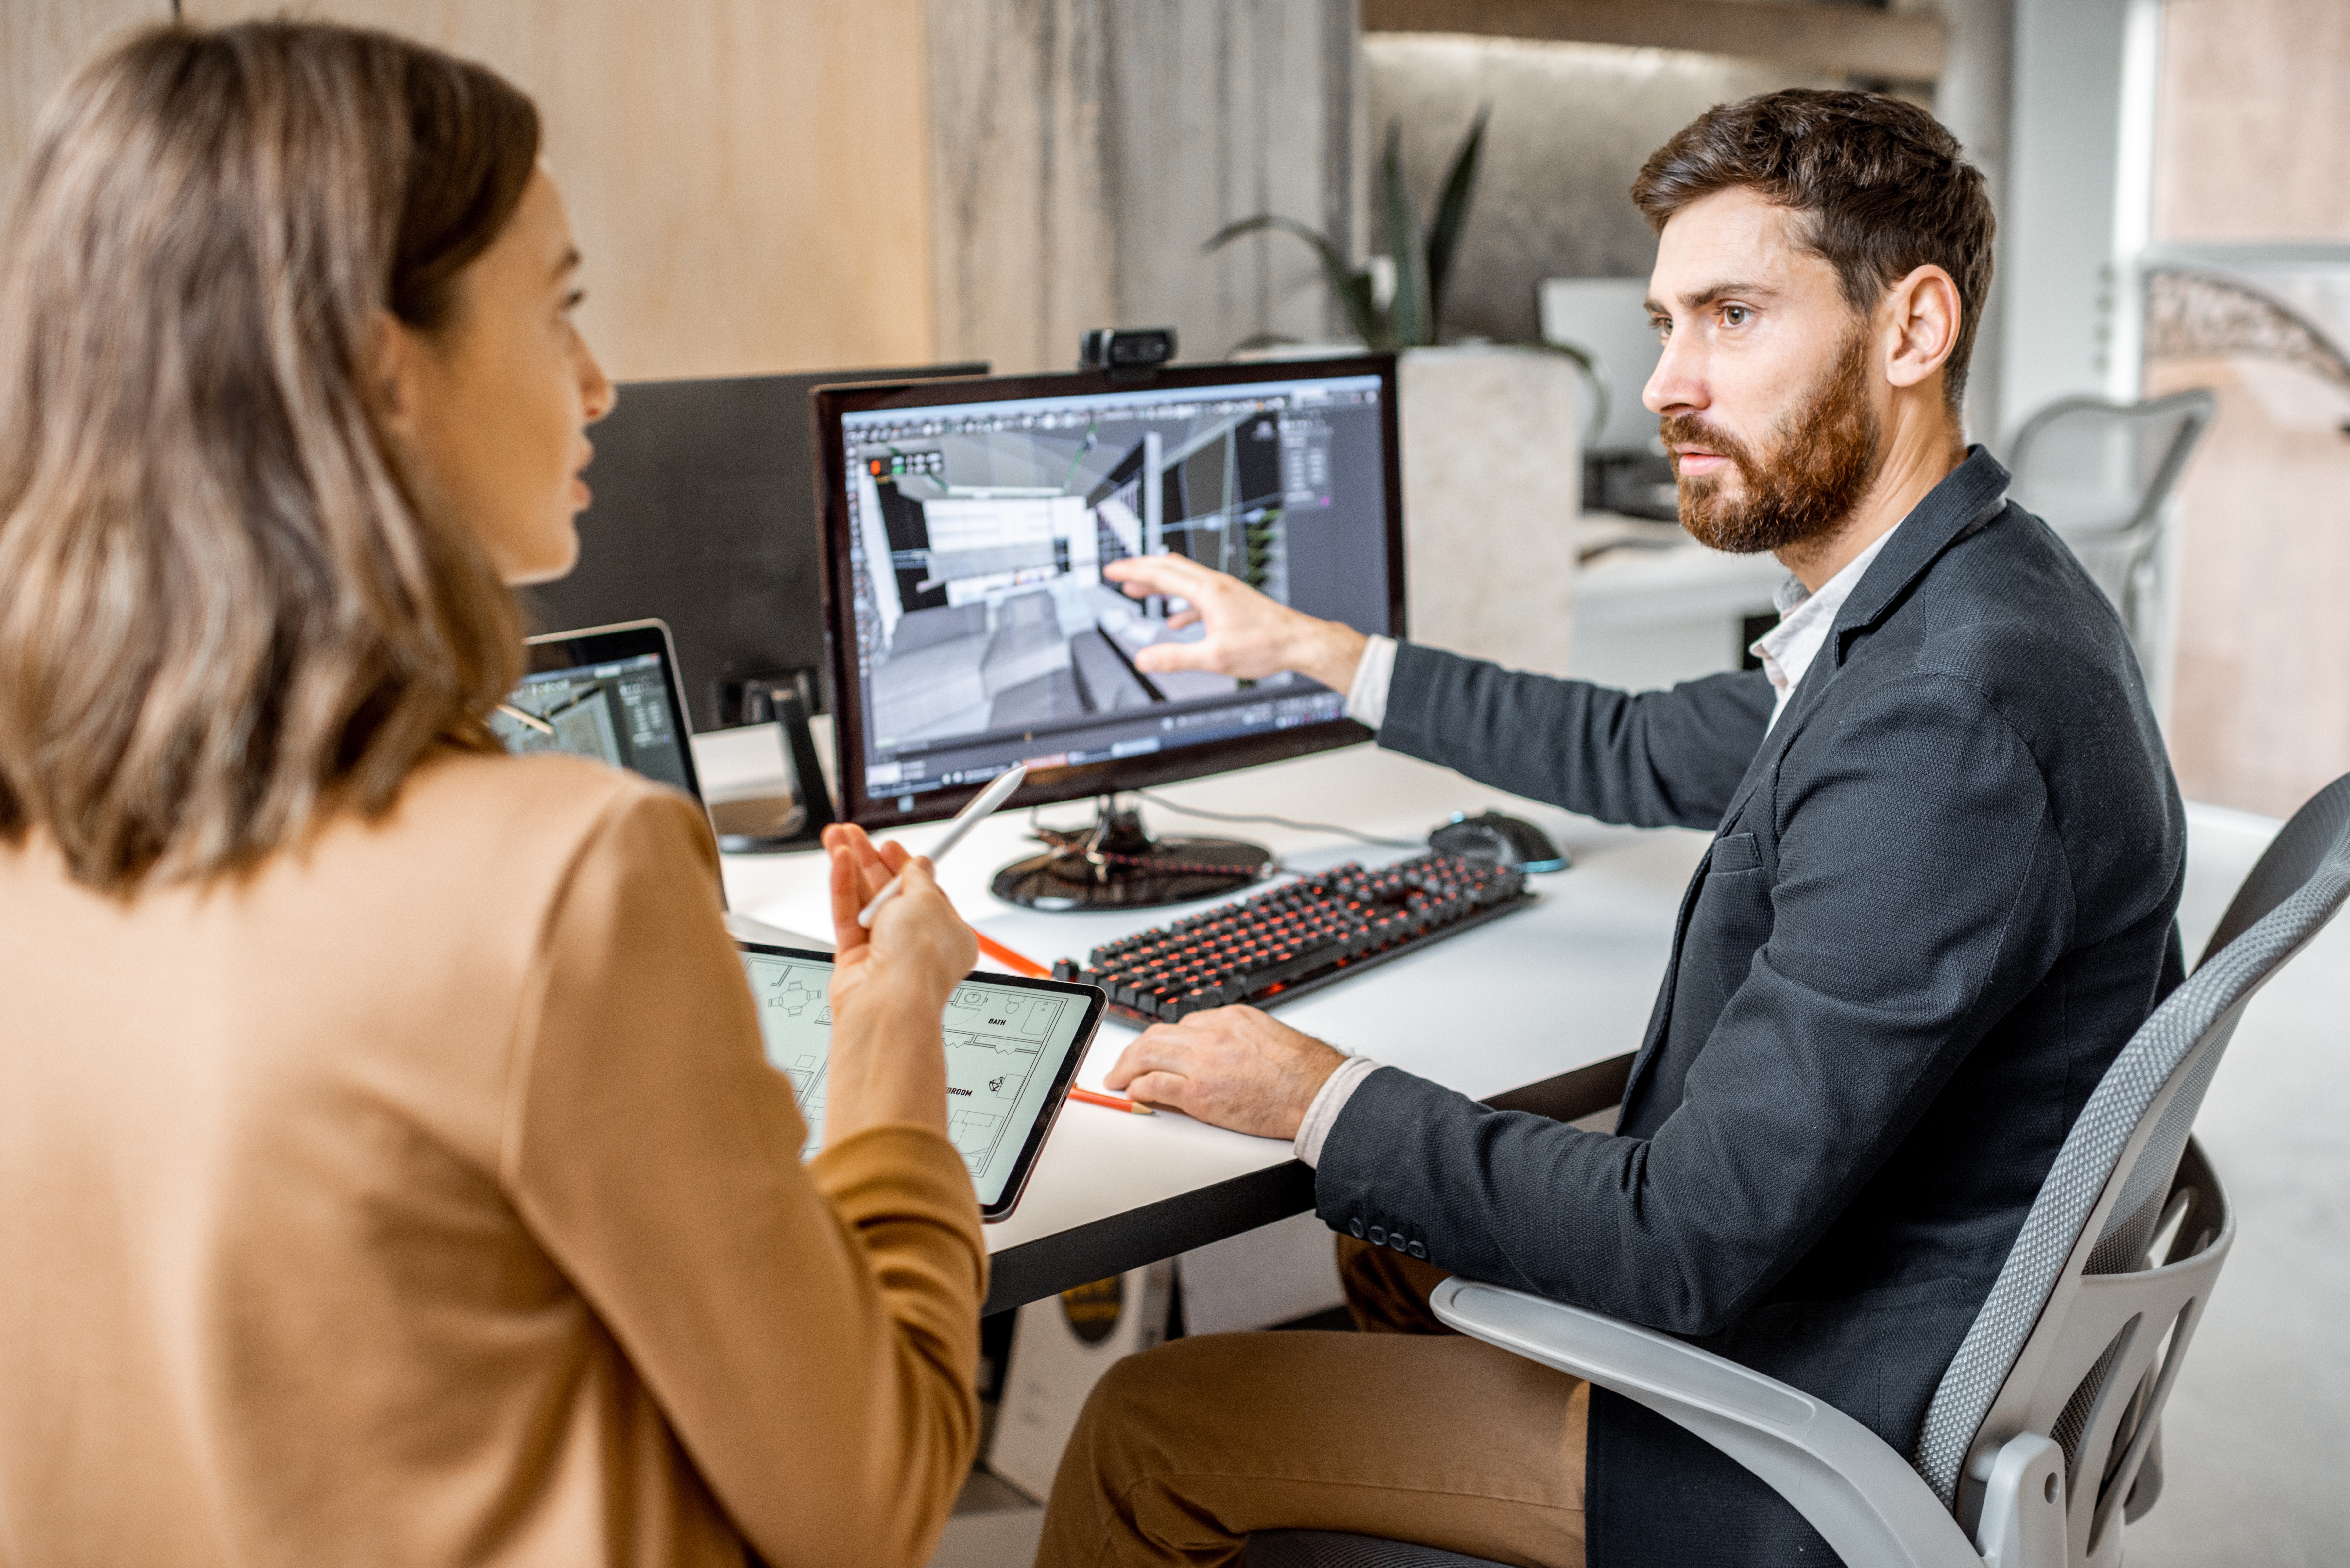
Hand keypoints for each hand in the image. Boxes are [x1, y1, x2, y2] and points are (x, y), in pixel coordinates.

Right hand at [817, 824, 977, 1143]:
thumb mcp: (927, 900)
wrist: (890, 1002)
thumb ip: (917, 878)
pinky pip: (848, 916)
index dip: (905, 864)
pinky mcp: (855, 960)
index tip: (889, 844)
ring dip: (851, 867)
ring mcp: (885, 953)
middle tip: (854, 832)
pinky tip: (840, 862)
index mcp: (949, 934)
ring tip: (838, 838)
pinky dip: (843, 888)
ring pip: (864, 901)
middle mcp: (917, 944)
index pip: (924, 890)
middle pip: (890, 892)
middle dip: (870, 859)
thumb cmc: (920, 960)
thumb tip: (919, 865)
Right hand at [1101, 554, 1367, 691]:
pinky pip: (1198, 594)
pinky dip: (1181, 603)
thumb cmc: (1266, 645)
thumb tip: (1144, 659)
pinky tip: (1176, 620)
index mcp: (1208, 592)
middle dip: (1141, 569)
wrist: (1299, 642)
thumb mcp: (1214, 658)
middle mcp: (1216, 585)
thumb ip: (1175, 658)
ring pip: (1184, 578)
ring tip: (1139, 590)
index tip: (1112, 569)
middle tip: (1119, 573)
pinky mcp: (1232, 601)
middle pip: (1170, 567)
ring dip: (1159, 583)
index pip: (1160, 574)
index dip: (1132, 571)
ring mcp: (1225, 591)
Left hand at [1103, 1006, 1347, 1140]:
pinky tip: (1133, 1093)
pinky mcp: (1200, 1092)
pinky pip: (1155, 1085)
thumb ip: (1238, 1038)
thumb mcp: (1267, 1037)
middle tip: (1123, 1063)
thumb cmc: (1304, 1072)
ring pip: (1148, 1054)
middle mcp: (1213, 1034)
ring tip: (1117, 1078)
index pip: (1184, 1025)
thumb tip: (1220, 1053)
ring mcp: (1204, 1062)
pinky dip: (1138, 1088)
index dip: (1164, 1041)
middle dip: (1134, 1050)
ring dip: (1127, 1066)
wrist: (1318, 1094)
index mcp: (1231, 1018)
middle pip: (1157, 1035)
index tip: (1156, 1050)